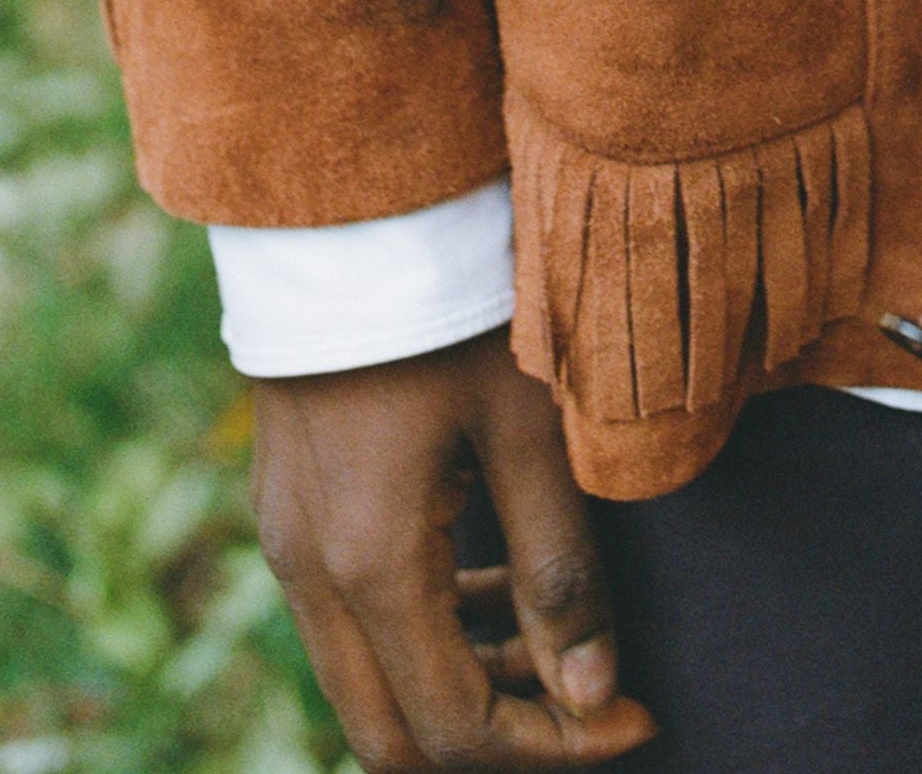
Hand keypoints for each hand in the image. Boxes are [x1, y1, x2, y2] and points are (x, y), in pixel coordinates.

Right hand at [252, 332, 657, 771]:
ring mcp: (286, 539)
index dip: (553, 747)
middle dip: (500, 736)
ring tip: (557, 635)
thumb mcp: (530, 425)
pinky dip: (424, 627)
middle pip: (392, 734)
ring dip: (462, 680)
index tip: (635, 719)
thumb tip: (595, 698)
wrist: (351, 202)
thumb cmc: (455, 297)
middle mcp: (307, 572)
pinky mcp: (288, 502)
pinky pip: (348, 616)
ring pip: (368, 679)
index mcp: (369, 564)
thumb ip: (562, 570)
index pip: (455, 729)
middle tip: (594, 699)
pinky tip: (494, 578)